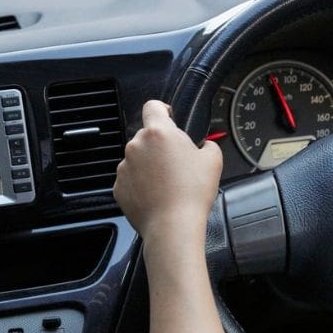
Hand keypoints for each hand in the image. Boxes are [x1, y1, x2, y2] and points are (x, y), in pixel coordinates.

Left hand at [114, 100, 221, 245]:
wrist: (172, 226)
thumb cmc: (192, 193)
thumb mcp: (213, 160)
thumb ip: (208, 144)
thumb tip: (203, 146)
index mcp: (159, 133)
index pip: (153, 106)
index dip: (163, 110)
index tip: (170, 119)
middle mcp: (136, 145)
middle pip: (147, 136)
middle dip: (160, 146)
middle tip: (177, 163)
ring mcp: (124, 167)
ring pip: (138, 159)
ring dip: (150, 166)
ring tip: (168, 184)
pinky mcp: (118, 187)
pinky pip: (131, 179)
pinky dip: (141, 184)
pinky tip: (157, 195)